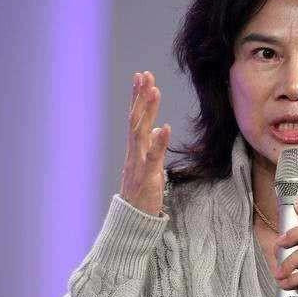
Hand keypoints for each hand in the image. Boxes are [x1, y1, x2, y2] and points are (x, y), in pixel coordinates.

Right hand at [119, 71, 170, 215]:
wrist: (133, 221)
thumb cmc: (142, 194)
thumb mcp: (149, 166)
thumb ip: (152, 146)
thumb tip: (156, 129)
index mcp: (135, 149)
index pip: (136, 118)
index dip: (139, 98)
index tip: (142, 77)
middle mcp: (134, 152)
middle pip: (135, 119)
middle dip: (140, 96)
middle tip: (145, 75)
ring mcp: (139, 163)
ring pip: (141, 132)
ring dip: (148, 111)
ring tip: (154, 91)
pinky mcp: (147, 176)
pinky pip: (153, 157)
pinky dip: (159, 142)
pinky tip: (164, 127)